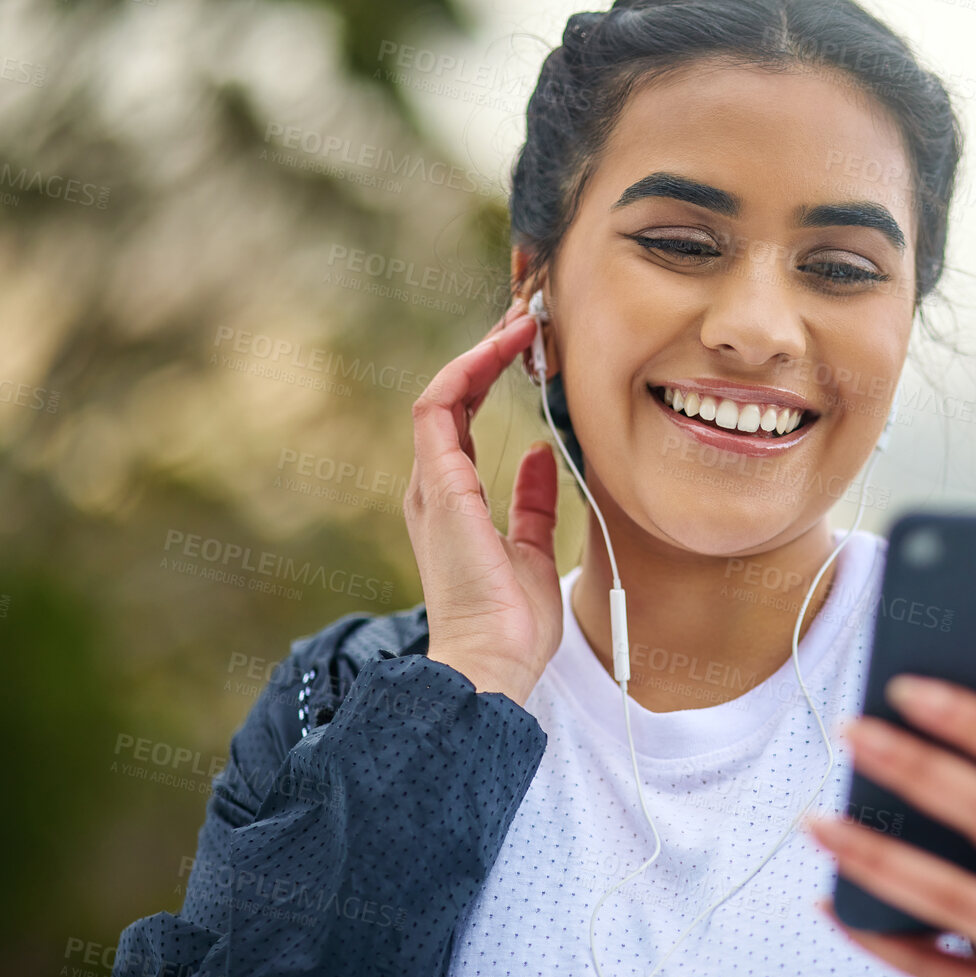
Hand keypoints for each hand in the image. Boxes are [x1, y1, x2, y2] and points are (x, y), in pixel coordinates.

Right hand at [404, 296, 561, 703]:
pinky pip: (438, 408)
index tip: (530, 348)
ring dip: (480, 352)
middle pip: (453, 397)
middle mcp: (436, 486)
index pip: (464, 419)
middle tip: (526, 318)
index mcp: (454, 499)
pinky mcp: (438, 484)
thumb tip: (544, 455)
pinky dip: (466, 371)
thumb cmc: (513, 620)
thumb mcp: (533, 547)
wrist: (494, 659)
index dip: (491, 377)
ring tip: (519, 321)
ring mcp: (432, 484)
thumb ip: (533, 500)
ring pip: (443, 392)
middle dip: (487, 352)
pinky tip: (501, 348)